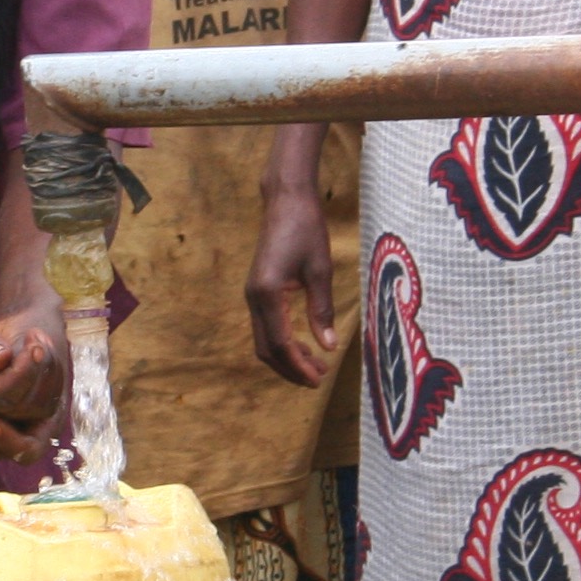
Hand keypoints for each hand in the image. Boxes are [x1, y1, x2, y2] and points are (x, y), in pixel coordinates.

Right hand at [247, 181, 339, 386]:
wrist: (286, 201)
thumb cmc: (306, 230)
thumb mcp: (320, 271)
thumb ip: (322, 310)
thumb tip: (328, 346)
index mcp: (268, 294)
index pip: (280, 343)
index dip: (298, 366)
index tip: (318, 379)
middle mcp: (253, 298)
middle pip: (266, 349)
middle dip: (290, 368)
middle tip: (318, 378)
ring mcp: (252, 295)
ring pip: (264, 340)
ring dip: (286, 357)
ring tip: (314, 365)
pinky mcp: (257, 291)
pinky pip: (265, 326)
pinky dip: (282, 342)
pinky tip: (302, 344)